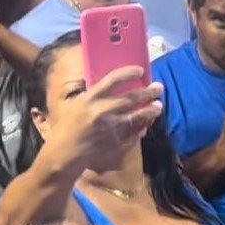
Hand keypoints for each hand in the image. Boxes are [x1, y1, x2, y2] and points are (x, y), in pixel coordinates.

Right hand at [47, 67, 164, 167]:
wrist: (64, 154)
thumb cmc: (66, 128)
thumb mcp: (74, 106)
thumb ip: (92, 96)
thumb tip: (112, 87)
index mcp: (90, 99)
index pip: (113, 79)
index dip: (129, 73)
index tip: (141, 71)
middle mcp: (102, 110)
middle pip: (132, 97)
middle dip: (150, 91)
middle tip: (159, 87)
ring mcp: (111, 127)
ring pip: (138, 115)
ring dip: (152, 110)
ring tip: (159, 105)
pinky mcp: (117, 141)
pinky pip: (134, 132)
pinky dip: (142, 127)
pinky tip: (147, 123)